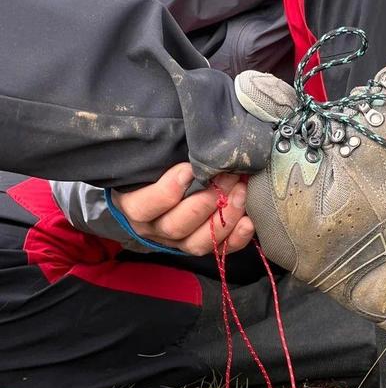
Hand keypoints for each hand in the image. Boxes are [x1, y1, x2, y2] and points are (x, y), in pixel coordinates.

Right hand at [113, 163, 253, 255]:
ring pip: (198, 242)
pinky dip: (236, 239)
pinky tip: (248, 222)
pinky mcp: (199, 245)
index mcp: (135, 205)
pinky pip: (219, 251)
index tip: (189, 169)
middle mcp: (154, 228)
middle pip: (176, 226)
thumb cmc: (155, 169)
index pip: (144, 207)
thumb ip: (163, 151)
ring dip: (224, 218)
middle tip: (227, 178)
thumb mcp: (151, 160)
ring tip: (240, 193)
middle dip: (205, 202)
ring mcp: (177, 242)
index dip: (168, 190)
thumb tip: (193, 136)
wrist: (160, 192)